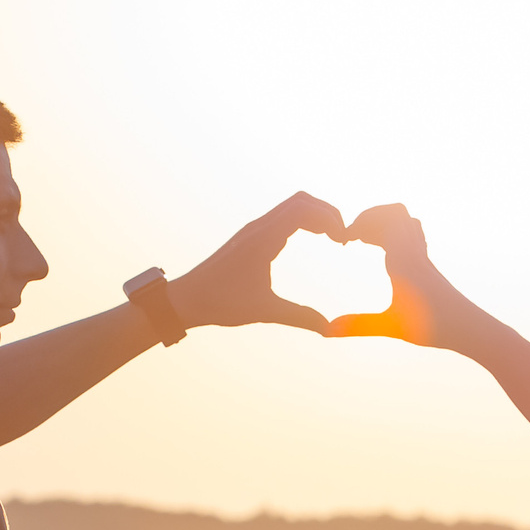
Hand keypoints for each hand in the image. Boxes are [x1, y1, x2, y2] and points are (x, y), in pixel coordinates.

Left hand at [168, 193, 348, 333]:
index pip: (303, 210)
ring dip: (316, 215)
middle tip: (343, 237)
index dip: (329, 219)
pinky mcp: (251, 236)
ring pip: (292, 206)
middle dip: (328, 213)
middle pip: (302, 201)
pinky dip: (303, 221)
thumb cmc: (220, 303)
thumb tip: (329, 329)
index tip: (343, 241)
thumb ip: (299, 317)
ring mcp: (254, 229)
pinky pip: (283, 217)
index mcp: (263, 238)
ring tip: (334, 237)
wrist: (186, 299)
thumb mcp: (264, 311)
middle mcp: (259, 227)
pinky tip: (312, 239)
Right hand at [323, 203, 494, 355]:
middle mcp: (415, 251)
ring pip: (406, 221)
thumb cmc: (435, 328)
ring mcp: (424, 257)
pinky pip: (412, 235)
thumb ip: (358, 325)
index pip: (384, 220)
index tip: (343, 240)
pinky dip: (393, 235)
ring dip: (382, 223)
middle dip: (369, 217)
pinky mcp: (427, 266)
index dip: (360, 223)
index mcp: (404, 259)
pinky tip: (383, 255)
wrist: (472, 329)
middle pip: (395, 212)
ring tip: (364, 242)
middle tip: (352, 237)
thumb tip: (326, 331)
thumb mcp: (391, 326)